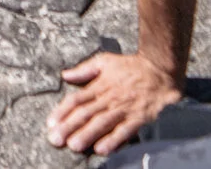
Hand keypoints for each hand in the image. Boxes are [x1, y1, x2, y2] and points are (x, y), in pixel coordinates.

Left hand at [50, 50, 180, 155]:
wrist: (159, 69)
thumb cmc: (130, 66)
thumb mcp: (104, 61)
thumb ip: (84, 70)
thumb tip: (65, 74)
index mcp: (98, 86)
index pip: (76, 99)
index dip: (62, 111)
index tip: (51, 123)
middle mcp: (108, 98)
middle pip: (85, 114)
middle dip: (69, 127)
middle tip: (56, 140)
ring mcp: (123, 109)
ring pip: (101, 123)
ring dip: (87, 135)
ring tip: (74, 145)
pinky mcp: (138, 118)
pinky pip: (124, 131)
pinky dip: (113, 140)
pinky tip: (102, 149)